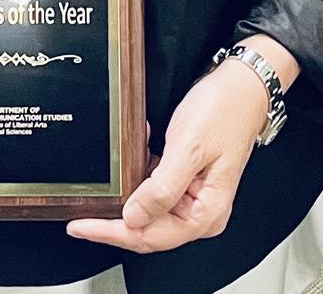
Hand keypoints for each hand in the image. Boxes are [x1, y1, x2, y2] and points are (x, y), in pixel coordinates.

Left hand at [66, 37, 294, 253]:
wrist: (241, 86)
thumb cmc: (224, 112)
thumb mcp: (187, 149)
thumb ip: (161, 189)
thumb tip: (133, 218)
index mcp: (205, 214)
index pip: (150, 236)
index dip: (112, 233)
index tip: (82, 226)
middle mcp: (201, 212)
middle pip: (147, 229)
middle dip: (114, 222)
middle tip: (81, 217)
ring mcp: (194, 197)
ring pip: (148, 210)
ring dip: (125, 196)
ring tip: (103, 185)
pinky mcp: (187, 180)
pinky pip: (154, 188)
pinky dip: (138, 175)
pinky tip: (131, 157)